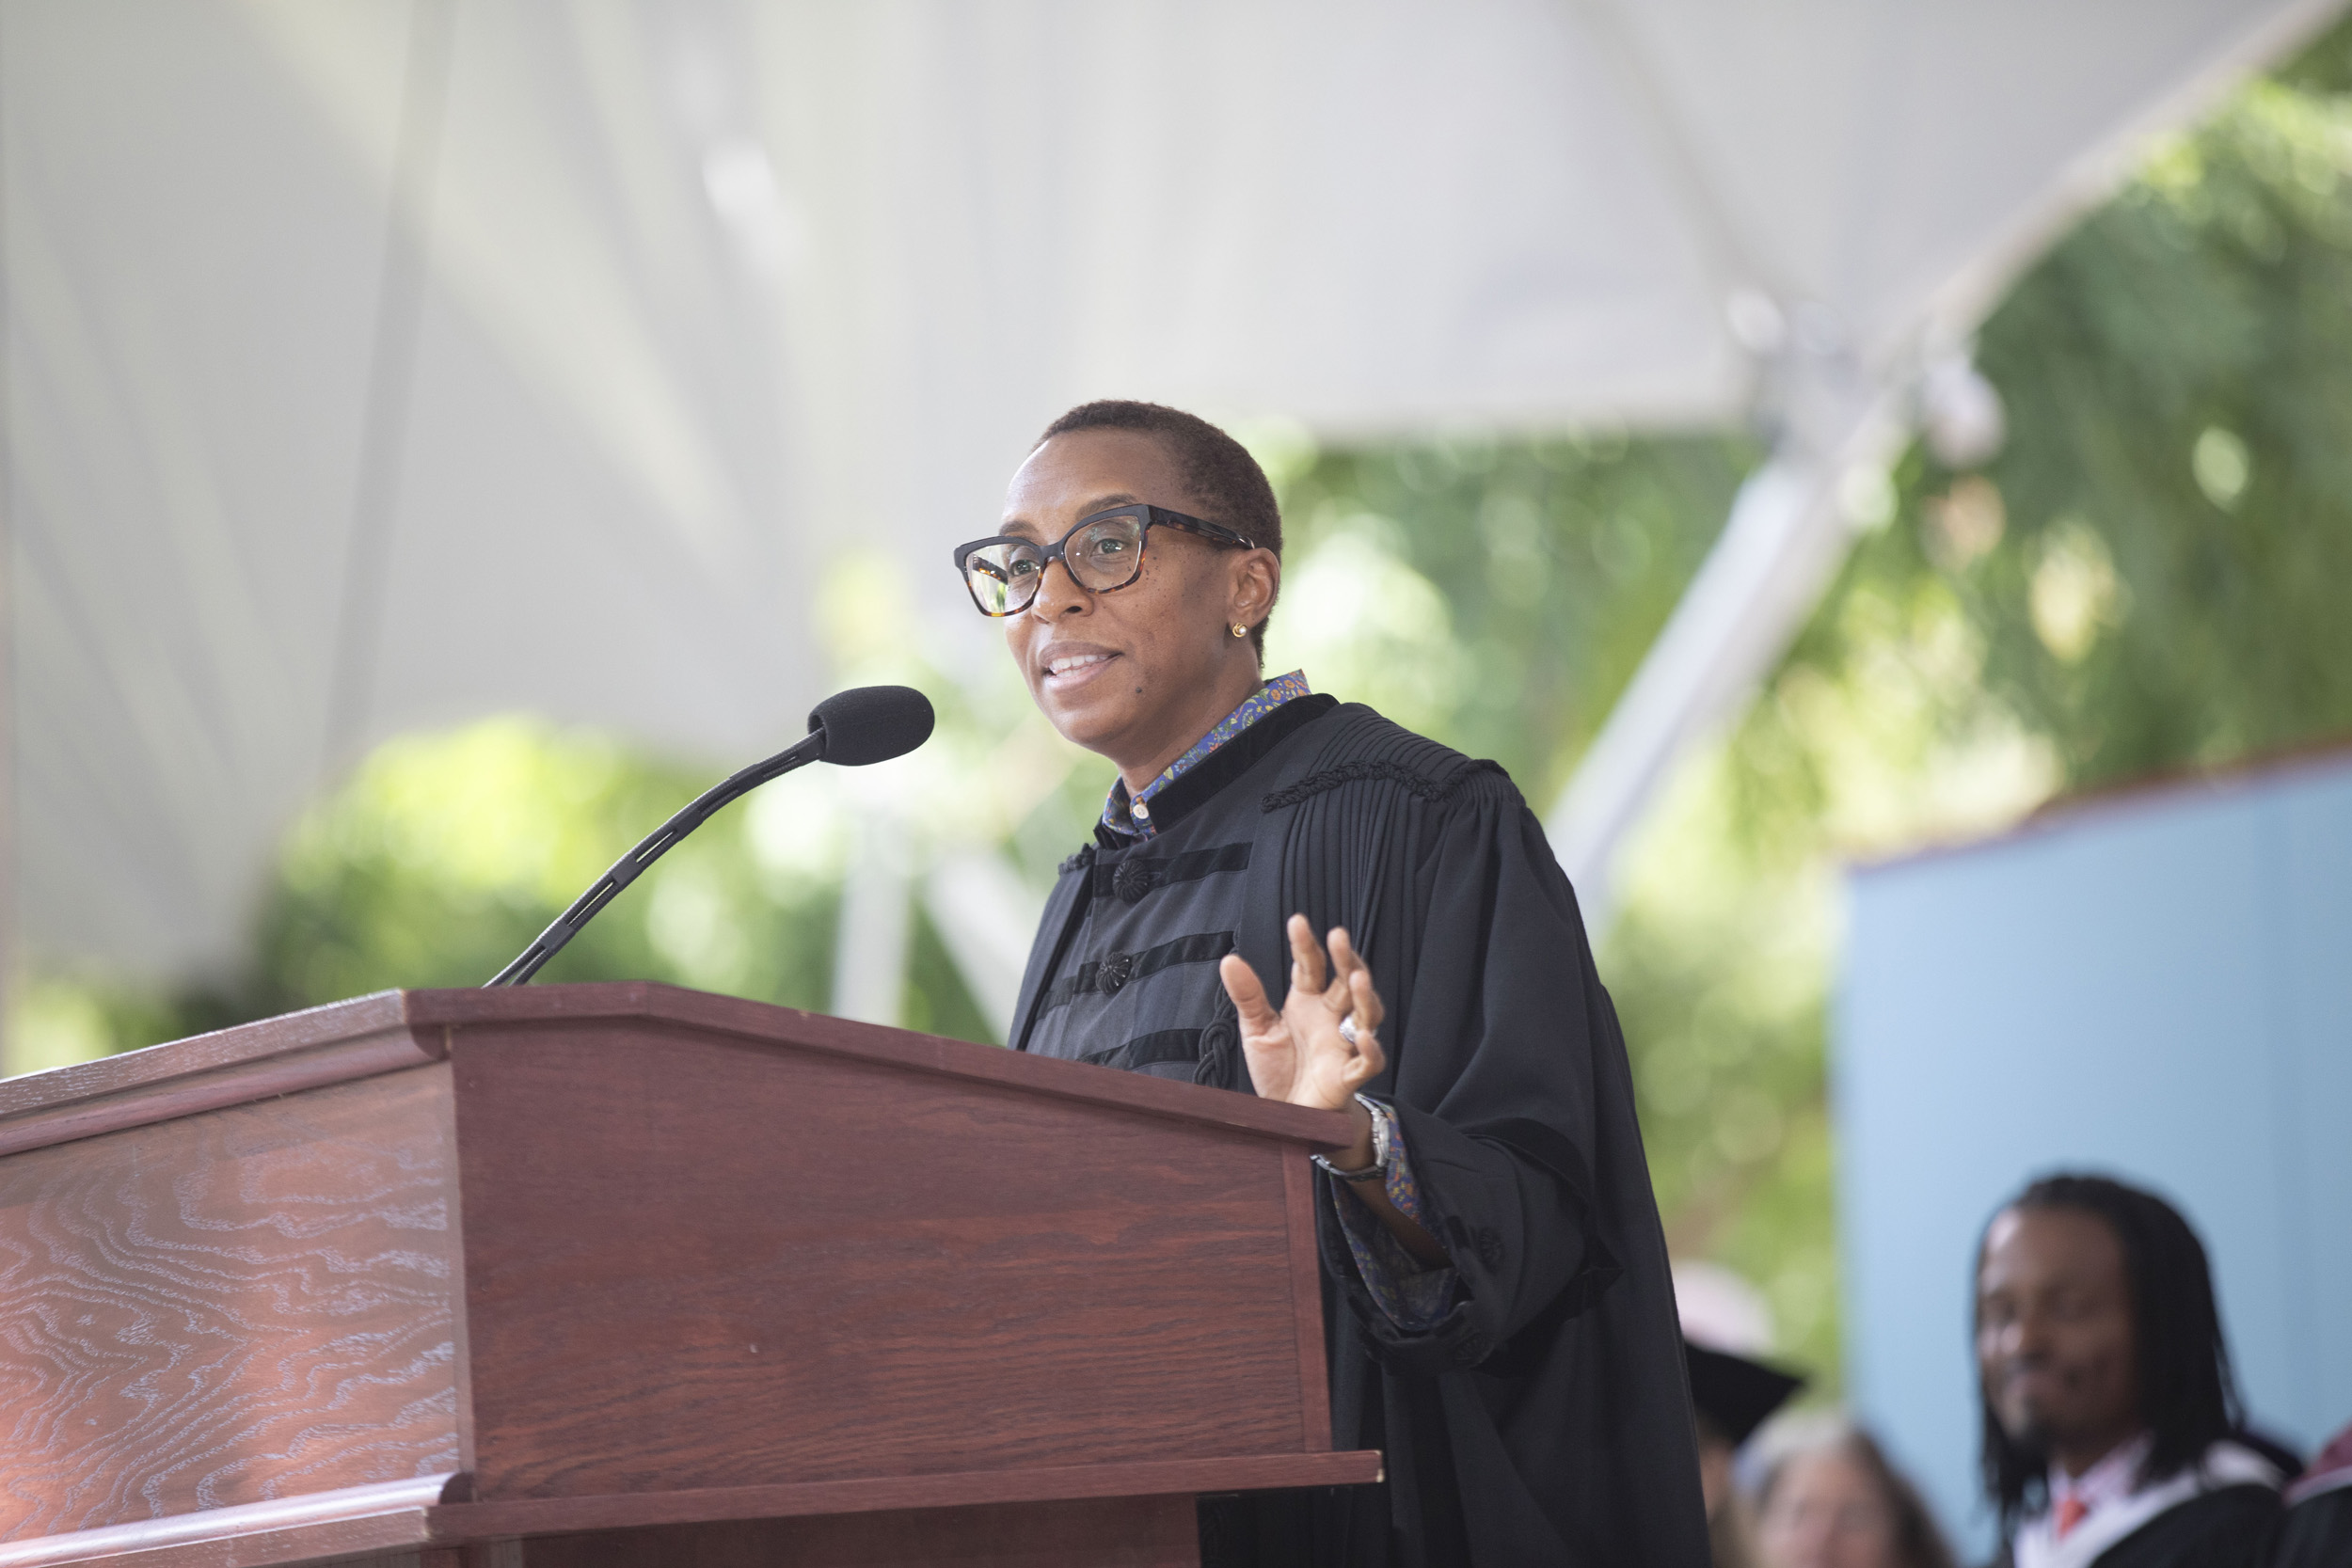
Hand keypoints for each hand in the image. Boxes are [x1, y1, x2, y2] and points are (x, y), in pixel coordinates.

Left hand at [1219, 915, 1387, 1113]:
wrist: (1286, 1116)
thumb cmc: (1278, 1069)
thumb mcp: (1257, 1030)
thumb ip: (1248, 996)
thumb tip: (1229, 959)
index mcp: (1307, 1001)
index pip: (1310, 965)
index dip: (1306, 944)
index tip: (1297, 921)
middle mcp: (1331, 1017)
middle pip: (1346, 981)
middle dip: (1346, 959)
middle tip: (1339, 936)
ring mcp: (1343, 1045)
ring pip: (1366, 1014)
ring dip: (1365, 997)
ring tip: (1357, 979)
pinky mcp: (1349, 1076)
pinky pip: (1368, 1061)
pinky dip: (1371, 1049)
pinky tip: (1363, 1036)